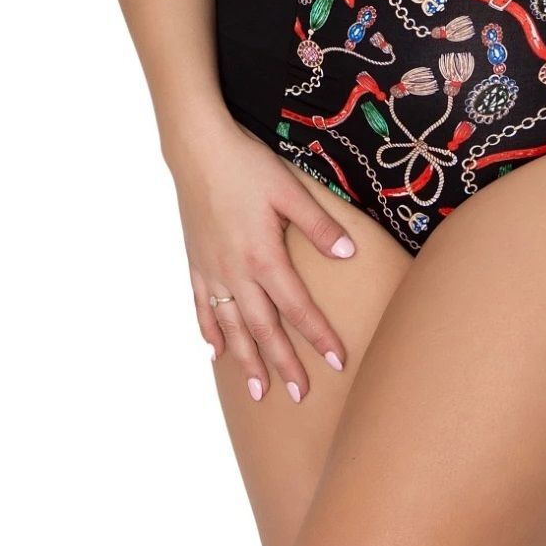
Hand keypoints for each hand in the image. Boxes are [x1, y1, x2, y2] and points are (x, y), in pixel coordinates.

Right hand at [170, 117, 355, 399]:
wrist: (197, 150)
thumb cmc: (247, 165)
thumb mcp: (290, 191)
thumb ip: (319, 226)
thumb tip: (350, 256)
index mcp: (263, 257)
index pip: (297, 308)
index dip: (318, 336)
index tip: (337, 362)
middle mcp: (235, 273)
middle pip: (263, 328)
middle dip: (283, 363)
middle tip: (300, 394)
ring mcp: (211, 271)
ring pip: (231, 327)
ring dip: (246, 360)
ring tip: (259, 391)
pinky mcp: (195, 263)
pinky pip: (201, 307)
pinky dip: (210, 332)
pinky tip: (215, 352)